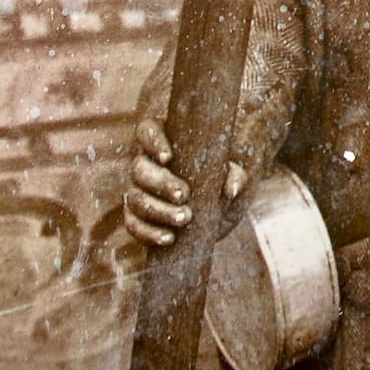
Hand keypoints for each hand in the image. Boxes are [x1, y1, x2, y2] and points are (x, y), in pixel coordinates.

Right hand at [122, 118, 248, 245]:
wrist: (220, 214)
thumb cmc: (225, 182)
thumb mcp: (235, 175)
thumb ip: (237, 175)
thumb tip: (230, 189)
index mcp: (165, 141)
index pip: (147, 131)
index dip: (152, 142)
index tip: (168, 157)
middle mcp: (147, 163)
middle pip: (139, 169)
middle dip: (160, 183)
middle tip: (184, 195)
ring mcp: (139, 191)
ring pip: (135, 198)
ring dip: (157, 210)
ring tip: (185, 217)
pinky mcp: (139, 219)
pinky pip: (133, 225)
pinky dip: (148, 233)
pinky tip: (169, 238)